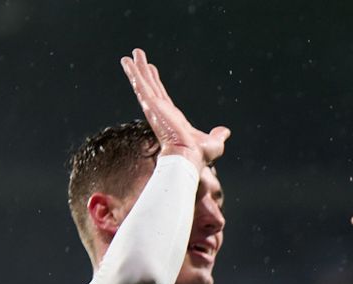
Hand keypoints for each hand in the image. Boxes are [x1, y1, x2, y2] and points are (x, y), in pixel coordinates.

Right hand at [120, 49, 228, 166]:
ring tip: (129, 56)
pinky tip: (127, 62)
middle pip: (150, 87)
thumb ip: (217, 135)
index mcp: (173, 118)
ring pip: (143, 84)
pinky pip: (140, 86)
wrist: (189, 157)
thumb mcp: (214, 142)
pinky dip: (133, 74)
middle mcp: (161, 111)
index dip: (156, 83)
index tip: (151, 70)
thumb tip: (225, 132)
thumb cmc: (199, 155)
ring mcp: (154, 108)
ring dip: (135, 69)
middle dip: (143, 72)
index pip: (162, 96)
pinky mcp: (151, 105)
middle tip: (137, 57)